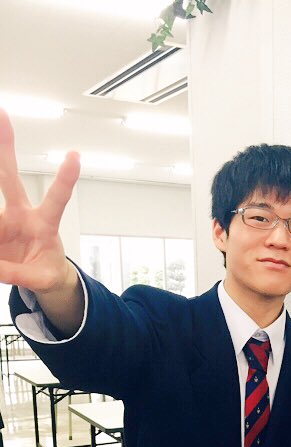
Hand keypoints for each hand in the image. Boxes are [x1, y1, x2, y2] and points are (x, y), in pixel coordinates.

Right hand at [0, 109, 80, 291]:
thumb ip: (21, 274)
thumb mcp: (42, 278)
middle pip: (10, 177)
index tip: (74, 156)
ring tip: (6, 238)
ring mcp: (4, 218)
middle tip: (2, 114)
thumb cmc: (47, 268)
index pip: (57, 199)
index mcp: (45, 224)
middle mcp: (22, 214)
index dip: (65, 179)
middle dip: (5, 146)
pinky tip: (1, 247)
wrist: (41, 274)